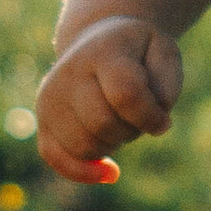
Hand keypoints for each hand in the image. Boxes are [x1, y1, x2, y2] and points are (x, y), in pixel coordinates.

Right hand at [35, 15, 184, 182]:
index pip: (126, 95)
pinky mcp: (43, 120)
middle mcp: (68, 73)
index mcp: (102, 51)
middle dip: (131, 130)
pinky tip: (110, 172)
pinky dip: (85, 172)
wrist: (98, 39)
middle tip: (137, 116)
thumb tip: (156, 126)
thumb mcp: (164, 54)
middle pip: (103, 124)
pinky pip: (57, 159)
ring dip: (113, 145)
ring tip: (118, 121)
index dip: (151, 116)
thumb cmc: (138, 53)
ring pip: (85, 147)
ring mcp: (50, 98)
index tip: (164, 120)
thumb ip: (167, 86)